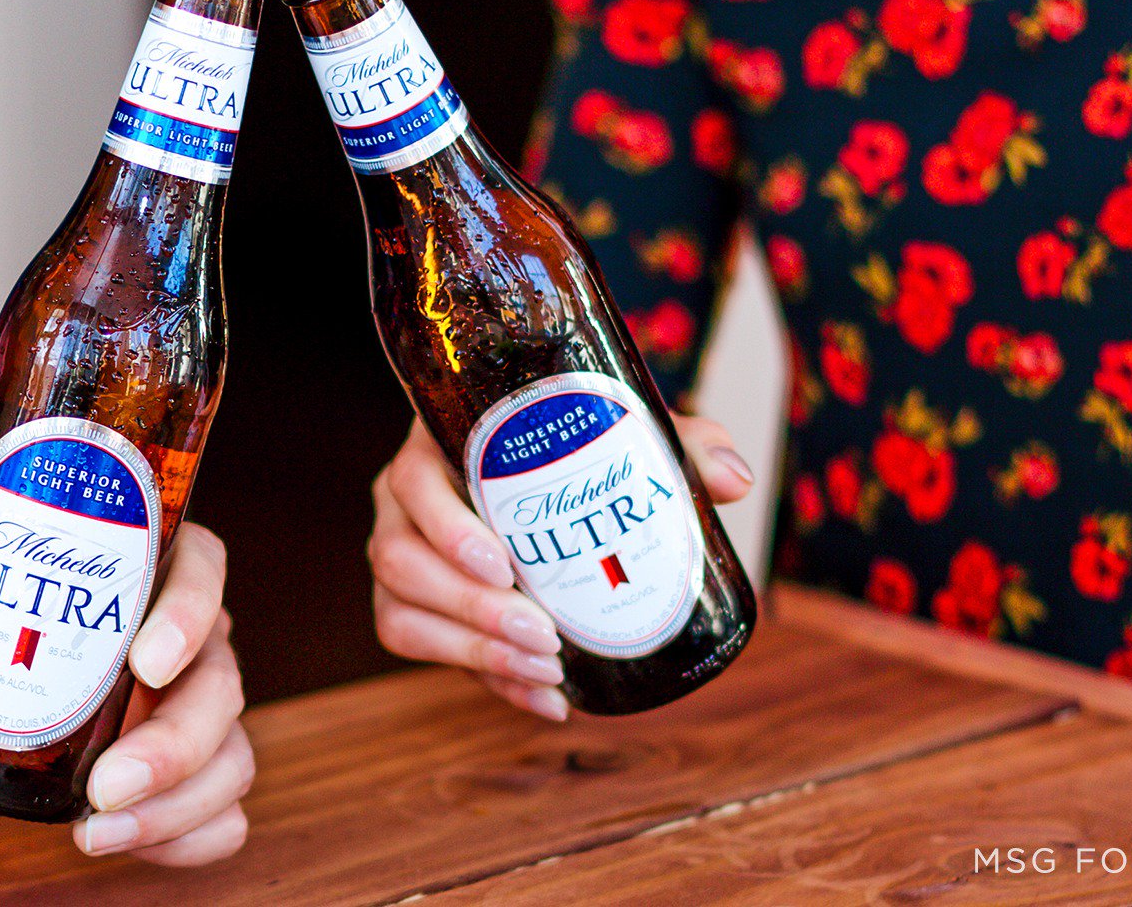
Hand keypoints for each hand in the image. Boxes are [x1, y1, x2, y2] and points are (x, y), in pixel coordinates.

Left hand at [0, 522, 251, 864]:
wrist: (0, 664)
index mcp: (156, 574)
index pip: (203, 573)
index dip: (191, 616)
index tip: (146, 663)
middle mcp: (193, 643)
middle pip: (220, 685)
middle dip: (174, 746)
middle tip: (103, 787)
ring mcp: (201, 713)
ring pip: (229, 758)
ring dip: (175, 806)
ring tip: (95, 833)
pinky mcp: (193, 774)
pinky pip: (222, 814)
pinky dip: (189, 838)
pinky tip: (125, 844)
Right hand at [368, 414, 752, 720]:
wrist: (549, 476)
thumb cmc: (576, 444)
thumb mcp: (622, 430)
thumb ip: (678, 441)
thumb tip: (733, 478)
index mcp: (437, 445)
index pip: (411, 482)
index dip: (446, 527)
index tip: (503, 565)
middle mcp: (405, 505)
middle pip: (398, 561)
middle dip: (471, 609)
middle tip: (544, 633)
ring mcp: (403, 560)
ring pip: (401, 615)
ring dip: (471, 652)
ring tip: (546, 670)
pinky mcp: (418, 610)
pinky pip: (426, 654)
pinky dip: (488, 681)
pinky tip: (547, 700)